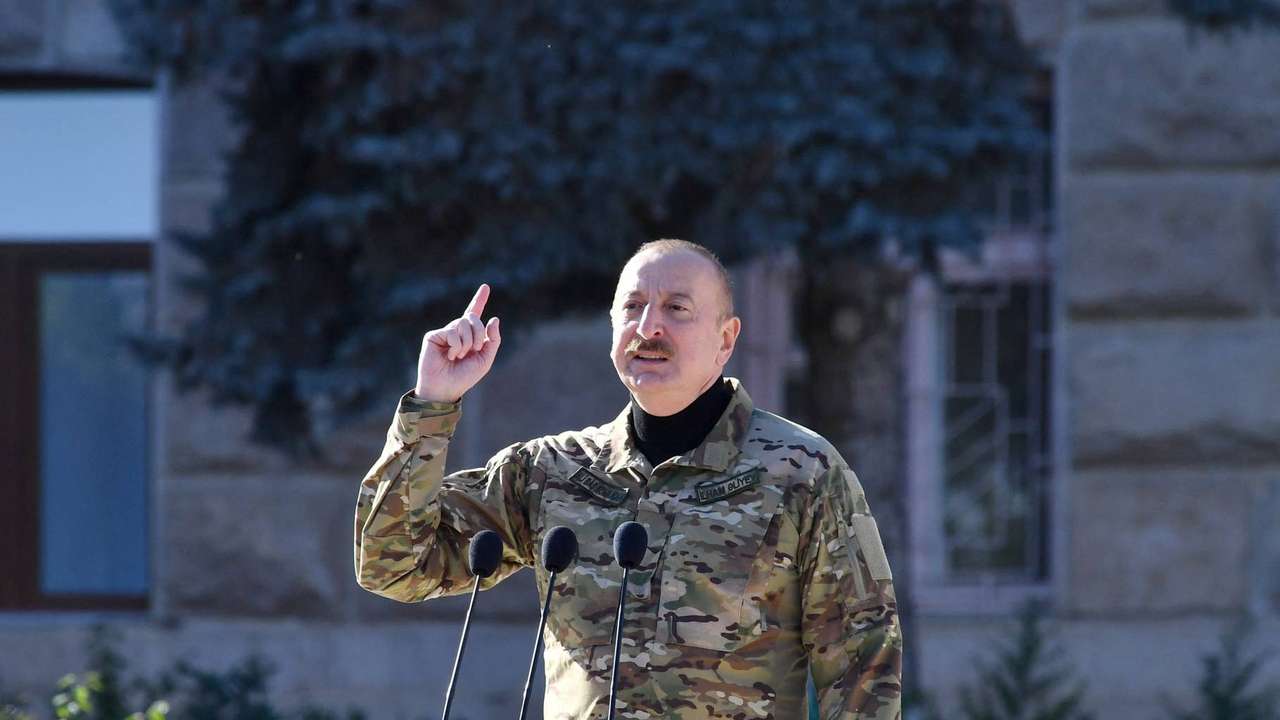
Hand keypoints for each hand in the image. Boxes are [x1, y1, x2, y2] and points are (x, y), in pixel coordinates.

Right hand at [414, 284, 501, 402]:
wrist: (445, 388)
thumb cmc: (464, 377)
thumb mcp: (485, 360)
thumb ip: (493, 340)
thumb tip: (494, 318)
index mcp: (469, 336)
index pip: (475, 314)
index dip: (480, 299)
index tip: (486, 286)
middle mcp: (456, 331)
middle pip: (473, 318)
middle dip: (479, 333)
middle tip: (474, 349)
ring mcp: (445, 332)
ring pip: (463, 323)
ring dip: (467, 342)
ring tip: (458, 356)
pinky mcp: (434, 336)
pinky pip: (452, 331)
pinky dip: (456, 345)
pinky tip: (449, 356)